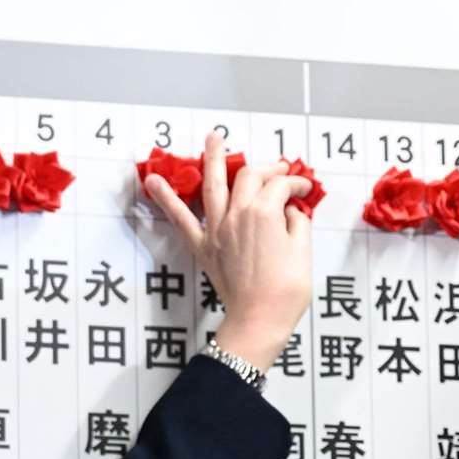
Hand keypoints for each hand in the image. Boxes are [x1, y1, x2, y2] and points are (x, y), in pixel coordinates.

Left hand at [144, 131, 313, 370]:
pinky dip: (166, 199)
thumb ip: (297, 221)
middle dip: (267, 167)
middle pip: (250, 177)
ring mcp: (217, 229)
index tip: (305, 189)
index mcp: (264, 213)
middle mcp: (237, 215)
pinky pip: (181, 219)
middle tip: (278, 168)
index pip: (281, 185)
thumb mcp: (303, 250)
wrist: (260, 320)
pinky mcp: (204, 247)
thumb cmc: (286, 290)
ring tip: (212, 138)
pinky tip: (153, 182)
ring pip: (213, 184)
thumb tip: (292, 210)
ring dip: (212, 158)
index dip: (296, 183)